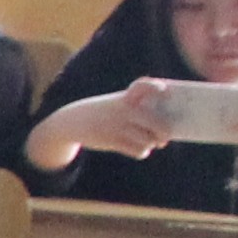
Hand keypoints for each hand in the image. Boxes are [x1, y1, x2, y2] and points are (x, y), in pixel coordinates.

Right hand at [30, 91, 173, 166]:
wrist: (72, 121)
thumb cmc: (103, 112)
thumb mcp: (116, 104)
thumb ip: (138, 110)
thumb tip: (164, 130)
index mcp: (125, 97)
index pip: (142, 85)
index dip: (154, 86)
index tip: (163, 90)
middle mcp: (123, 110)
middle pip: (155, 122)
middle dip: (164, 131)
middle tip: (165, 137)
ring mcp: (118, 126)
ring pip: (148, 139)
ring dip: (152, 143)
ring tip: (150, 143)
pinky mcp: (112, 141)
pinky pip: (138, 150)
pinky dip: (142, 152)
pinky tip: (140, 150)